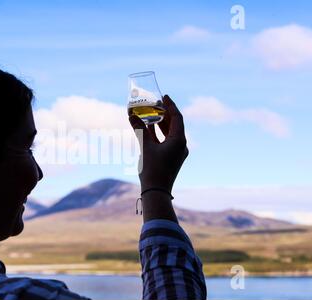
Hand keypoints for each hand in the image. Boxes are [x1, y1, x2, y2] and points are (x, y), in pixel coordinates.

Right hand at [128, 95, 188, 221]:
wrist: (156, 192)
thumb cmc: (153, 169)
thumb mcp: (145, 147)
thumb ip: (139, 129)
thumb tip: (131, 115)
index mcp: (179, 140)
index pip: (177, 117)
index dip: (170, 105)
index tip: (164, 96)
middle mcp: (181, 146)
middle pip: (174, 125)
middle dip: (165, 114)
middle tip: (155, 103)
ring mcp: (177, 153)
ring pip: (170, 133)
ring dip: (160, 124)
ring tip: (151, 114)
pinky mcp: (171, 159)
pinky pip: (166, 142)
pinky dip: (158, 134)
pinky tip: (149, 129)